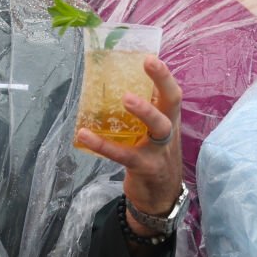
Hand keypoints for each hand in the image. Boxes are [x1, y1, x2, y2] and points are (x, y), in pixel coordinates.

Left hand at [75, 56, 185, 221]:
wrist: (160, 199)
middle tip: (149, 63)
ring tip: (125, 98)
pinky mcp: (146, 167)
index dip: (164, 75)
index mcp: (169, 120)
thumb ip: (143, 115)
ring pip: (158, 127)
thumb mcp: (154, 135)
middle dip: (163, 81)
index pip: (172, 94)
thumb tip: (112, 88)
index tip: (150, 57)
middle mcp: (169, 132)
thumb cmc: (154, 159)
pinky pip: (125, 155)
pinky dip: (103, 145)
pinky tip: (84, 135)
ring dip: (144, 111)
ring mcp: (160, 151)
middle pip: (172, 103)